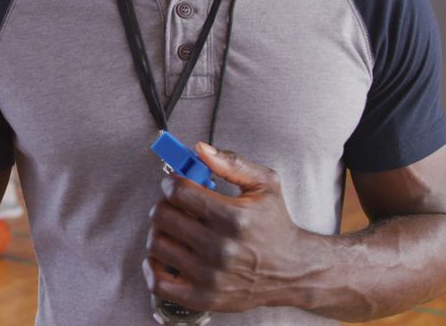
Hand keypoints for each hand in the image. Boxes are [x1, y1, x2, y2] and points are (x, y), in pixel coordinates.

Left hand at [143, 143, 306, 312]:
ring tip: (175, 229)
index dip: (171, 182)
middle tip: (176, 206)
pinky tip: (165, 255)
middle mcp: (220, 248)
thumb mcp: (265, 184)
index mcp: (234, 218)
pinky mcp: (203, 297)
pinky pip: (158, 283)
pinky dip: (153, 267)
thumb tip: (199, 150)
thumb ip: (231, 163)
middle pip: (163, 216)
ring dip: (160, 232)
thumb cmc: (276, 226)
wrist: (293, 270)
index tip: (175, 184)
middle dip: (165, 204)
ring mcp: (209, 275)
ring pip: (157, 244)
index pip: (179, 192)